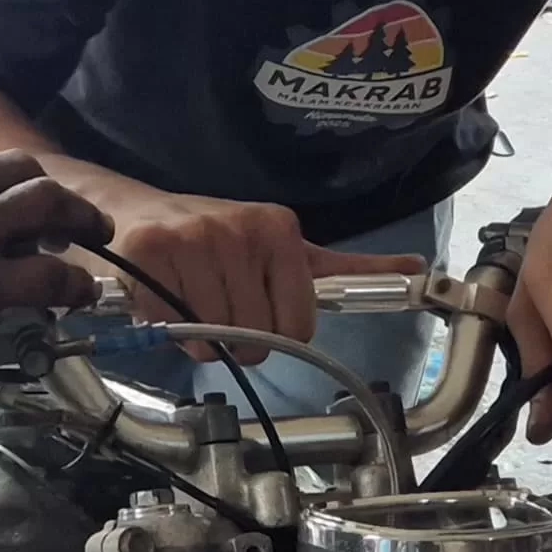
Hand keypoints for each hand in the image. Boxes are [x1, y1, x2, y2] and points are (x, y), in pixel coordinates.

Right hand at [99, 192, 422, 347]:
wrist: (134, 212)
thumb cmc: (212, 238)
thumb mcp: (282, 248)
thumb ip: (346, 267)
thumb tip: (416, 268)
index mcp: (279, 228)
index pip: (296, 324)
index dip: (274, 333)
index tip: (255, 312)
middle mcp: (239, 228)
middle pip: (254, 336)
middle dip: (234, 339)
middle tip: (215, 308)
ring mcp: (193, 238)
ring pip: (212, 337)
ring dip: (197, 337)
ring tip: (187, 302)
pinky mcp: (150, 251)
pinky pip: (169, 325)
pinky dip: (161, 325)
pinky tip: (160, 296)